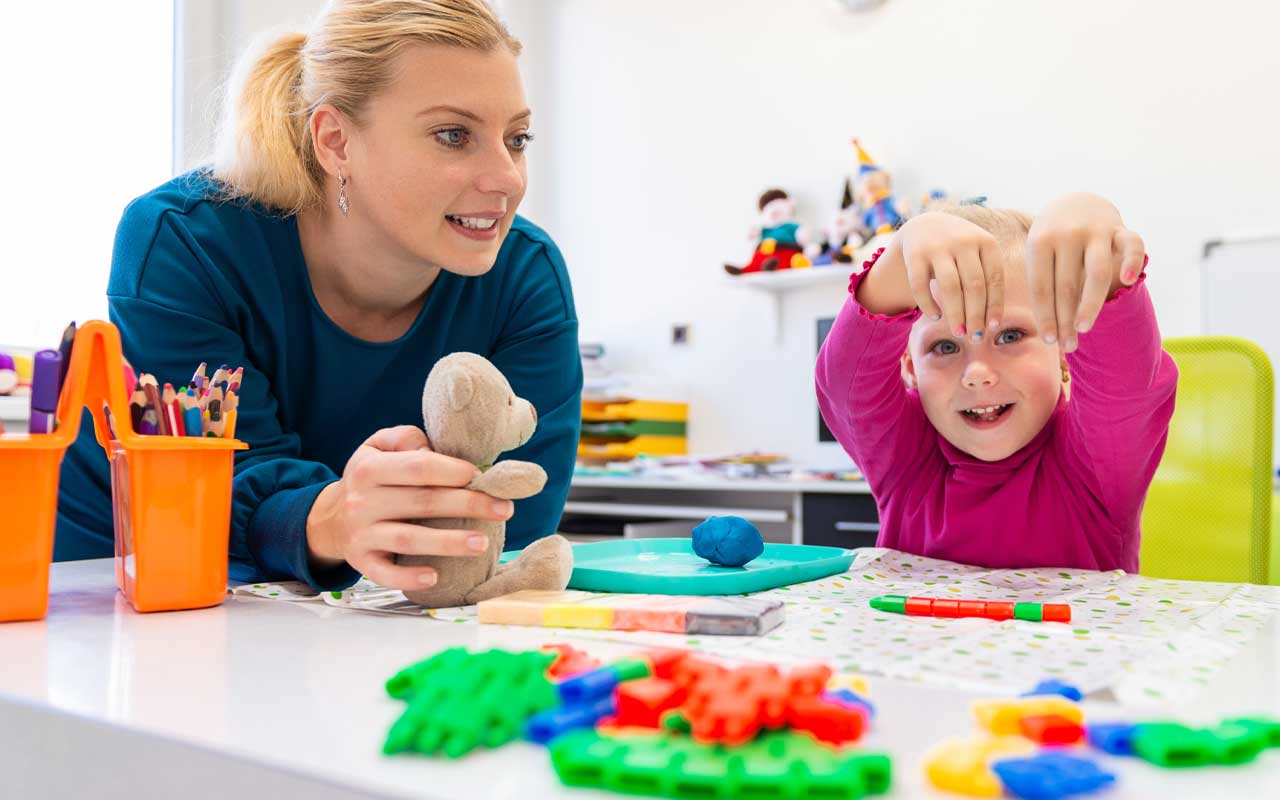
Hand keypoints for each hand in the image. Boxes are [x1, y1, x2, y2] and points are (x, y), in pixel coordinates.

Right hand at [305, 425, 514, 589]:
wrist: (331, 518)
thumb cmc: (370, 478)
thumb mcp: (377, 446)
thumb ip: (407, 439)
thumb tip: (437, 451)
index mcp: (369, 468)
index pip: (418, 467)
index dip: (454, 471)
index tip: (483, 476)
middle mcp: (362, 502)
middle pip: (422, 502)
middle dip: (467, 504)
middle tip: (503, 509)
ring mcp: (361, 534)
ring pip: (408, 539)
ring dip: (448, 542)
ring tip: (483, 543)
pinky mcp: (362, 562)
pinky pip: (385, 573)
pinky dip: (409, 577)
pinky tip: (436, 576)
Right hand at [857, 211, 1004, 338]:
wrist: (925, 226)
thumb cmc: (960, 251)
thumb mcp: (979, 255)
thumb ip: (989, 279)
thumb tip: (993, 324)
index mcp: (986, 242)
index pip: (994, 279)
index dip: (994, 306)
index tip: (992, 327)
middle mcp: (963, 240)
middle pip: (973, 285)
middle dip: (975, 315)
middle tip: (975, 337)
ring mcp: (938, 246)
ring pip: (950, 287)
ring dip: (955, 314)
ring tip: (959, 333)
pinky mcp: (915, 254)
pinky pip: (921, 285)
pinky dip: (929, 305)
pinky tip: (936, 317)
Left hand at [1026, 192, 1144, 350]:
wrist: (1075, 202)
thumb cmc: (1052, 242)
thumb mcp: (1039, 256)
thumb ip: (1044, 286)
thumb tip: (1047, 334)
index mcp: (1040, 242)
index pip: (1041, 287)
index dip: (1046, 316)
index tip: (1048, 341)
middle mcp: (1067, 234)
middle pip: (1066, 285)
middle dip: (1066, 319)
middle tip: (1067, 346)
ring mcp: (1096, 230)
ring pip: (1096, 272)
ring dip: (1090, 303)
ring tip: (1084, 328)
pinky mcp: (1120, 228)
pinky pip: (1132, 244)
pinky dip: (1132, 261)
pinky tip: (1129, 280)